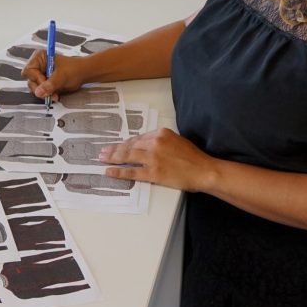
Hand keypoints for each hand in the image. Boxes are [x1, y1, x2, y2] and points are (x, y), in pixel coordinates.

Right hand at [22, 50, 85, 102]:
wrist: (83, 74)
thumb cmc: (74, 69)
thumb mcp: (62, 76)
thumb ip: (50, 84)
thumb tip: (38, 92)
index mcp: (39, 57)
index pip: (29, 70)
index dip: (36, 78)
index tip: (45, 82)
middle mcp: (38, 65)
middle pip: (30, 80)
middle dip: (41, 88)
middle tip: (50, 92)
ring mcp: (40, 75)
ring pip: (34, 88)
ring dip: (44, 93)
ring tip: (55, 94)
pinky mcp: (44, 82)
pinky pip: (40, 91)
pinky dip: (47, 95)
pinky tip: (55, 95)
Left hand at [99, 128, 215, 191]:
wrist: (204, 170)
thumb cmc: (193, 157)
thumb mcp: (177, 140)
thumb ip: (160, 141)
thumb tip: (146, 146)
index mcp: (160, 133)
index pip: (138, 138)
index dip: (126, 143)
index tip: (117, 146)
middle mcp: (155, 143)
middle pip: (129, 146)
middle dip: (114, 149)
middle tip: (102, 151)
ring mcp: (153, 158)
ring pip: (127, 156)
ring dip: (112, 157)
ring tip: (101, 158)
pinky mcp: (153, 173)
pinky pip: (132, 172)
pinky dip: (118, 171)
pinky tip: (109, 171)